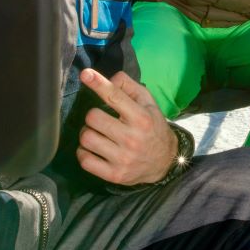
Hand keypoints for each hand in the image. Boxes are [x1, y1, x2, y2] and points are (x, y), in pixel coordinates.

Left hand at [76, 69, 175, 184]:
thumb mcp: (148, 103)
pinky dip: (84, 152)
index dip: (98, 83)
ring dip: (87, 133)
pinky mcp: (114, 175)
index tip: (86, 74)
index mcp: (141, 118)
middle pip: (93, 117)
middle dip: (93, 116)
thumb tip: (108, 79)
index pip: (114, 96)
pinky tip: (93, 150)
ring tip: (97, 134)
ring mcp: (122, 158)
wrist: (165, 161)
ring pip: (86, 138)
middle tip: (100, 120)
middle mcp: (132, 138)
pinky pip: (85, 160)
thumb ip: (129, 86)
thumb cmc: (152, 127)